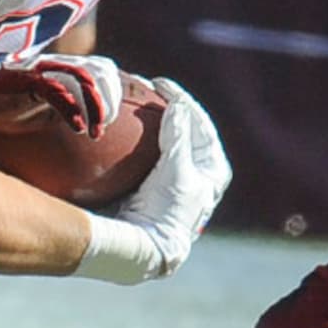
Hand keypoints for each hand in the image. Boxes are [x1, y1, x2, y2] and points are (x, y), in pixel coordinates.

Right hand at [0, 54, 122, 138]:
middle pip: (96, 73)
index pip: (95, 71)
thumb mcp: (37, 113)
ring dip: (95, 108)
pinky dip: (73, 111)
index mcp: (57, 72)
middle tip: (103, 128)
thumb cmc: (0, 108)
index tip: (109, 120)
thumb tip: (83, 123)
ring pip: (82, 79)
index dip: (109, 92)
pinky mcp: (28, 81)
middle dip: (108, 101)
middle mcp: (52, 67)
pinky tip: (79, 128)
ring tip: (96, 131)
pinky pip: (58, 93)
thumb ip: (59, 111)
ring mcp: (40, 72)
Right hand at [115, 76, 230, 277]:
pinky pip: (141, 151)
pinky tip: (115, 125)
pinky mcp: (147, 183)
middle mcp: (195, 173)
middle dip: (164, 106)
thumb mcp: (177, 169)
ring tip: (130, 100)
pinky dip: (131, 136)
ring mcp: (169, 178)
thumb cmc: (167, 209)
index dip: (182, 100)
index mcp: (213, 169)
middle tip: (143, 88)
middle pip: (181, 128)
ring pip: (161, 138)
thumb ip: (178, 136)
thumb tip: (178, 106)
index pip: (200, 124)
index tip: (159, 84)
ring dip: (147, 119)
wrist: (143, 243)